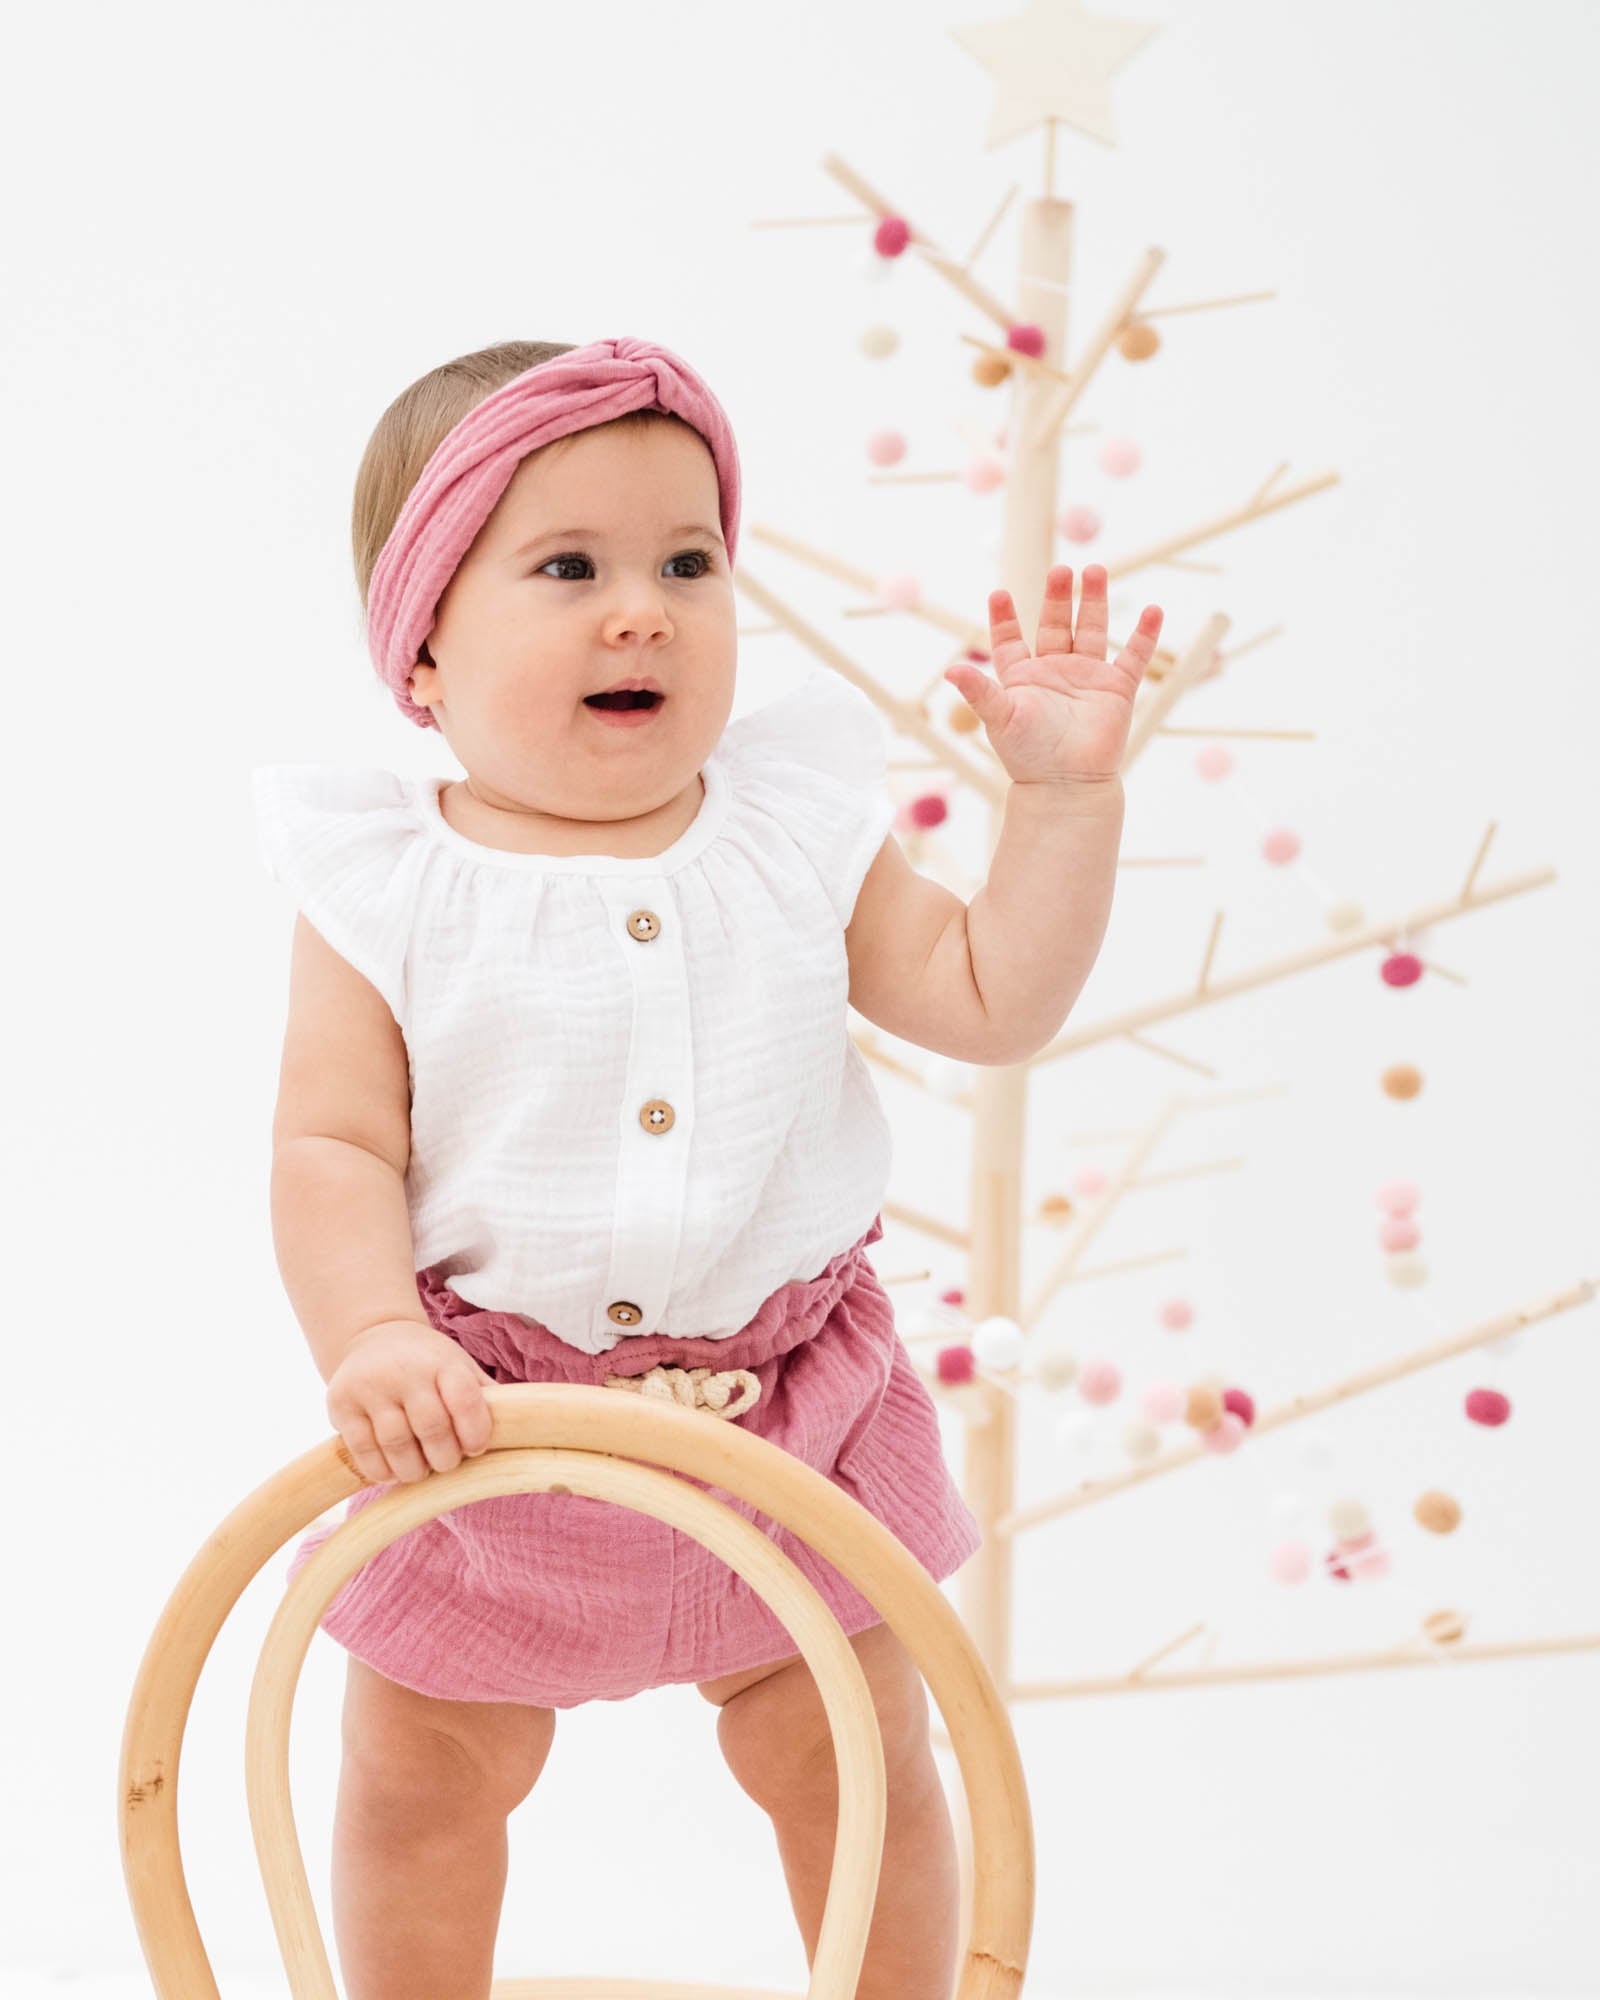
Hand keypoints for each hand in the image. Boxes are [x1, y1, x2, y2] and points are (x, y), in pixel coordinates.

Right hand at [325, 1319, 497, 1485]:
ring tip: (419, 1471)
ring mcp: (370, 1386)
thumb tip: (523, 1431)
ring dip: (413, 1470)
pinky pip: (363, 1450)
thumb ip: (485, 1396)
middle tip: (445, 1464)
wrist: (374, 1336)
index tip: (475, 1449)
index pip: (465, 1400)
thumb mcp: (460, 1367)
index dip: (475, 1432)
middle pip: (431, 1428)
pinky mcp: (341, 1403)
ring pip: (396, 1444)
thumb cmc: (428, 1363)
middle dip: (444, 1458)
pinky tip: (392, 1471)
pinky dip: (381, 1470)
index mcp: (442, 1361)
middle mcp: (405, 1370)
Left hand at [944, 564, 1162, 784]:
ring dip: (1094, 601)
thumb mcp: (1000, 718)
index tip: (999, 594)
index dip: (1004, 618)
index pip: (1010, 640)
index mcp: (1022, 677)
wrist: (1066, 784)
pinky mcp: (1116, 689)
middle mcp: (1054, 671)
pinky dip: (1145, 635)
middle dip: (1057, 596)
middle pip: (1055, 623)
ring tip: (1095, 571)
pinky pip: (1133, 656)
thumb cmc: (1028, 756)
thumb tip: (951, 671)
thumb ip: (980, 691)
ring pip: (1091, 630)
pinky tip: (1153, 611)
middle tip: (1061, 570)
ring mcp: (1087, 676)